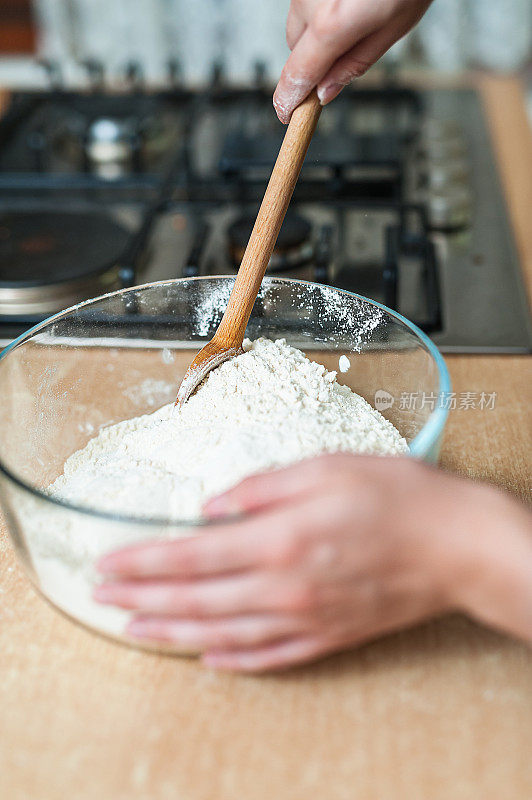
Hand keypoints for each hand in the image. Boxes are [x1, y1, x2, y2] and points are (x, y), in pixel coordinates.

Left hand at [95, 454, 531, 671]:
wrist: (459, 544)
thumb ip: (263, 486)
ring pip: (223, 633)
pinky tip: (209, 659)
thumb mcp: (326, 467)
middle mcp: (285, 586)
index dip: (145, 560)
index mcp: (281, 538)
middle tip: (106, 595)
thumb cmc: (399, 497)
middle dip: (144, 596)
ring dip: (174, 631)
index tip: (110, 562)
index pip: (192, 554)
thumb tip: (216, 504)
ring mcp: (306, 618)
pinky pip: (270, 656)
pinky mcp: (329, 636)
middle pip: (197, 598)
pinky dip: (233, 660)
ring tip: (137, 629)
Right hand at [274, 0, 432, 121]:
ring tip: (358, 8)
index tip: (284, 114)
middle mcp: (311, 1)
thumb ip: (355, 63)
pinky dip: (321, 3)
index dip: (289, 99)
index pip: (298, 74)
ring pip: (299, 20)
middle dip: (312, 59)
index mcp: (333, 24)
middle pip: (295, 48)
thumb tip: (326, 92)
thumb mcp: (394, 26)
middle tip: (345, 52)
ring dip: (317, 28)